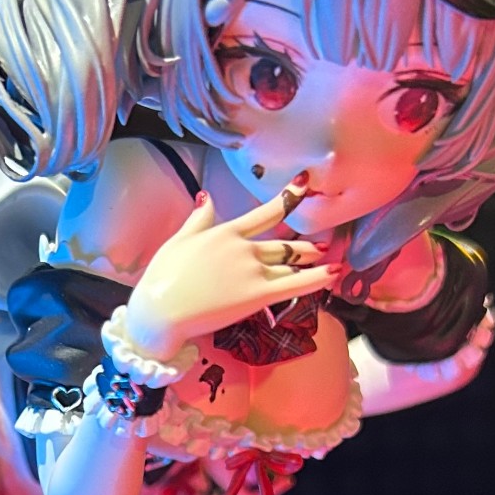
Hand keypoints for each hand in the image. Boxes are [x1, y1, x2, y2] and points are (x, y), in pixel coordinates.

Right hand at [124, 188, 334, 360]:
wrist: (160, 310)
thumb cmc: (162, 278)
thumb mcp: (178, 241)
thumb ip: (199, 219)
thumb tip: (208, 197)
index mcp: (225, 232)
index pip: (264, 213)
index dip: (287, 198)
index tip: (303, 184)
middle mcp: (243, 248)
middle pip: (281, 245)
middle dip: (304, 245)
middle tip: (323, 245)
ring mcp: (252, 271)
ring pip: (289, 265)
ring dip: (312, 262)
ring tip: (330, 260)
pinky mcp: (257, 295)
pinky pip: (295, 285)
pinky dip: (317, 279)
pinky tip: (335, 273)